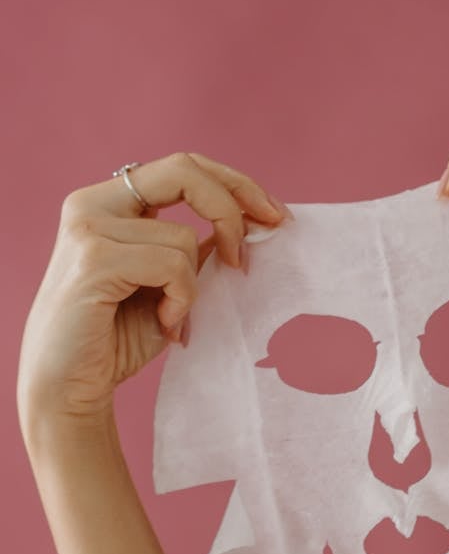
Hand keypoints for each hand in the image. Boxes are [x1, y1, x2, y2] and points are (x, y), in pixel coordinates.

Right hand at [17, 152, 289, 438]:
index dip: (235, 185)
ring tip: (173, 319)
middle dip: (233, 206)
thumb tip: (252, 222)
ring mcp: (89, 227)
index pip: (183, 168)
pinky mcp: (94, 259)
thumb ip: (195, 249)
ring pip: (182, 238)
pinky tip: (164, 324)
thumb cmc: (117, 339)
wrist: (69, 385)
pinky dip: (180, 300)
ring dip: (192, 288)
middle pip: (184, 170)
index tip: (273, 216)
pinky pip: (171, 266)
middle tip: (253, 252)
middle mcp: (92, 204)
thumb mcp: (169, 284)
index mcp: (110, 203)